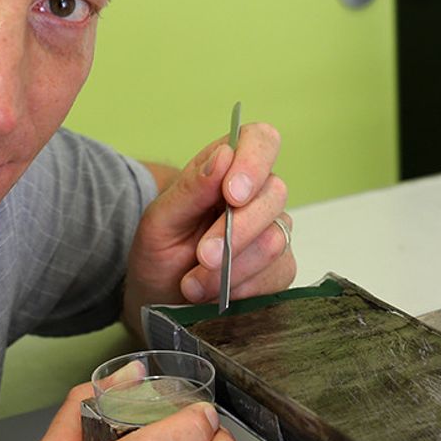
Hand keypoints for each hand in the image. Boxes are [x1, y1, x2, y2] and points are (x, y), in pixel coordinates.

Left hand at [123, 120, 295, 328]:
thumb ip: (191, 188)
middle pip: (273, 195)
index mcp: (228, 167)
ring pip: (274, 240)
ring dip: (230, 268)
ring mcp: (274, 231)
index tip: (231, 194)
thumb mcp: (160, 220)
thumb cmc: (160, 252)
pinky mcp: (280, 268)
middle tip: (202, 256)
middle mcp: (258, 194)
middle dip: (235, 232)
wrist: (160, 299)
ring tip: (194, 283)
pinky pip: (276, 274)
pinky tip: (217, 294)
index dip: (253, 162)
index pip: (261, 140)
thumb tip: (224, 156)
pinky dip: (241, 288)